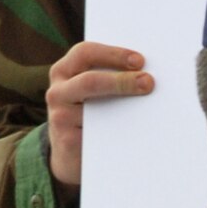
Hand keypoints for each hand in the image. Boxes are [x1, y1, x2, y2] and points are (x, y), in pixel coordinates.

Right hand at [46, 41, 154, 190]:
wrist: (70, 155)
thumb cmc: (90, 115)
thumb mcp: (93, 91)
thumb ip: (110, 77)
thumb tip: (146, 73)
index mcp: (64, 71)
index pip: (85, 53)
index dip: (113, 54)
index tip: (140, 60)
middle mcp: (58, 91)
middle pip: (90, 81)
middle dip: (122, 80)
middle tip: (148, 82)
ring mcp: (60, 116)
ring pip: (94, 109)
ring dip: (123, 107)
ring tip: (148, 107)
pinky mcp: (68, 140)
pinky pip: (96, 135)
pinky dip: (118, 131)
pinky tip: (137, 132)